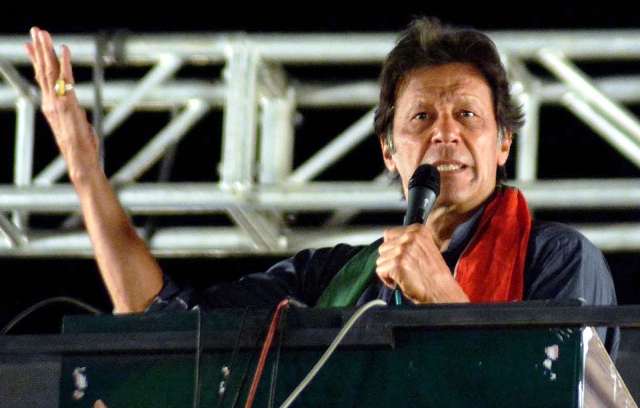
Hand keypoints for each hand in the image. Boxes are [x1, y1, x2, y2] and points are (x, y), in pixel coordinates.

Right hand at [25, 27, 100, 181]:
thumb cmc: (80, 146)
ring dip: (47, 50)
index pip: (42, 79)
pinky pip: (66, 80)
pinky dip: (65, 63)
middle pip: (44, 71)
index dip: (37, 61)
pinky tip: (64, 49)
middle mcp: (51, 102)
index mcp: (51, 106)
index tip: (30, 46)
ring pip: (50, 72)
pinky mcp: (67, 104)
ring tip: (42, 33)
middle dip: (39, 49)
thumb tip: (75, 106)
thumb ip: (73, 112)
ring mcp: (57, 103)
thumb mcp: (75, 125)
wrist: (79, 158)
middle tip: (35, 30)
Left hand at [376, 223, 468, 303]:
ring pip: (380, 259)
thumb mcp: (425, 247)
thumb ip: (409, 242)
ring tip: (400, 276)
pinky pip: (380, 270)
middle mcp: (410, 237)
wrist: (441, 290)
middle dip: (389, 260)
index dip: (392, 248)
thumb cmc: (434, 273)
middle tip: (400, 269)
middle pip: (383, 247)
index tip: (400, 258)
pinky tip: (397, 282)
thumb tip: (389, 244)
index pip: (389, 234)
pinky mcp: (396, 263)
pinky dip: (386, 279)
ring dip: (387, 270)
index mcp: (417, 230)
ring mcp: (402, 250)